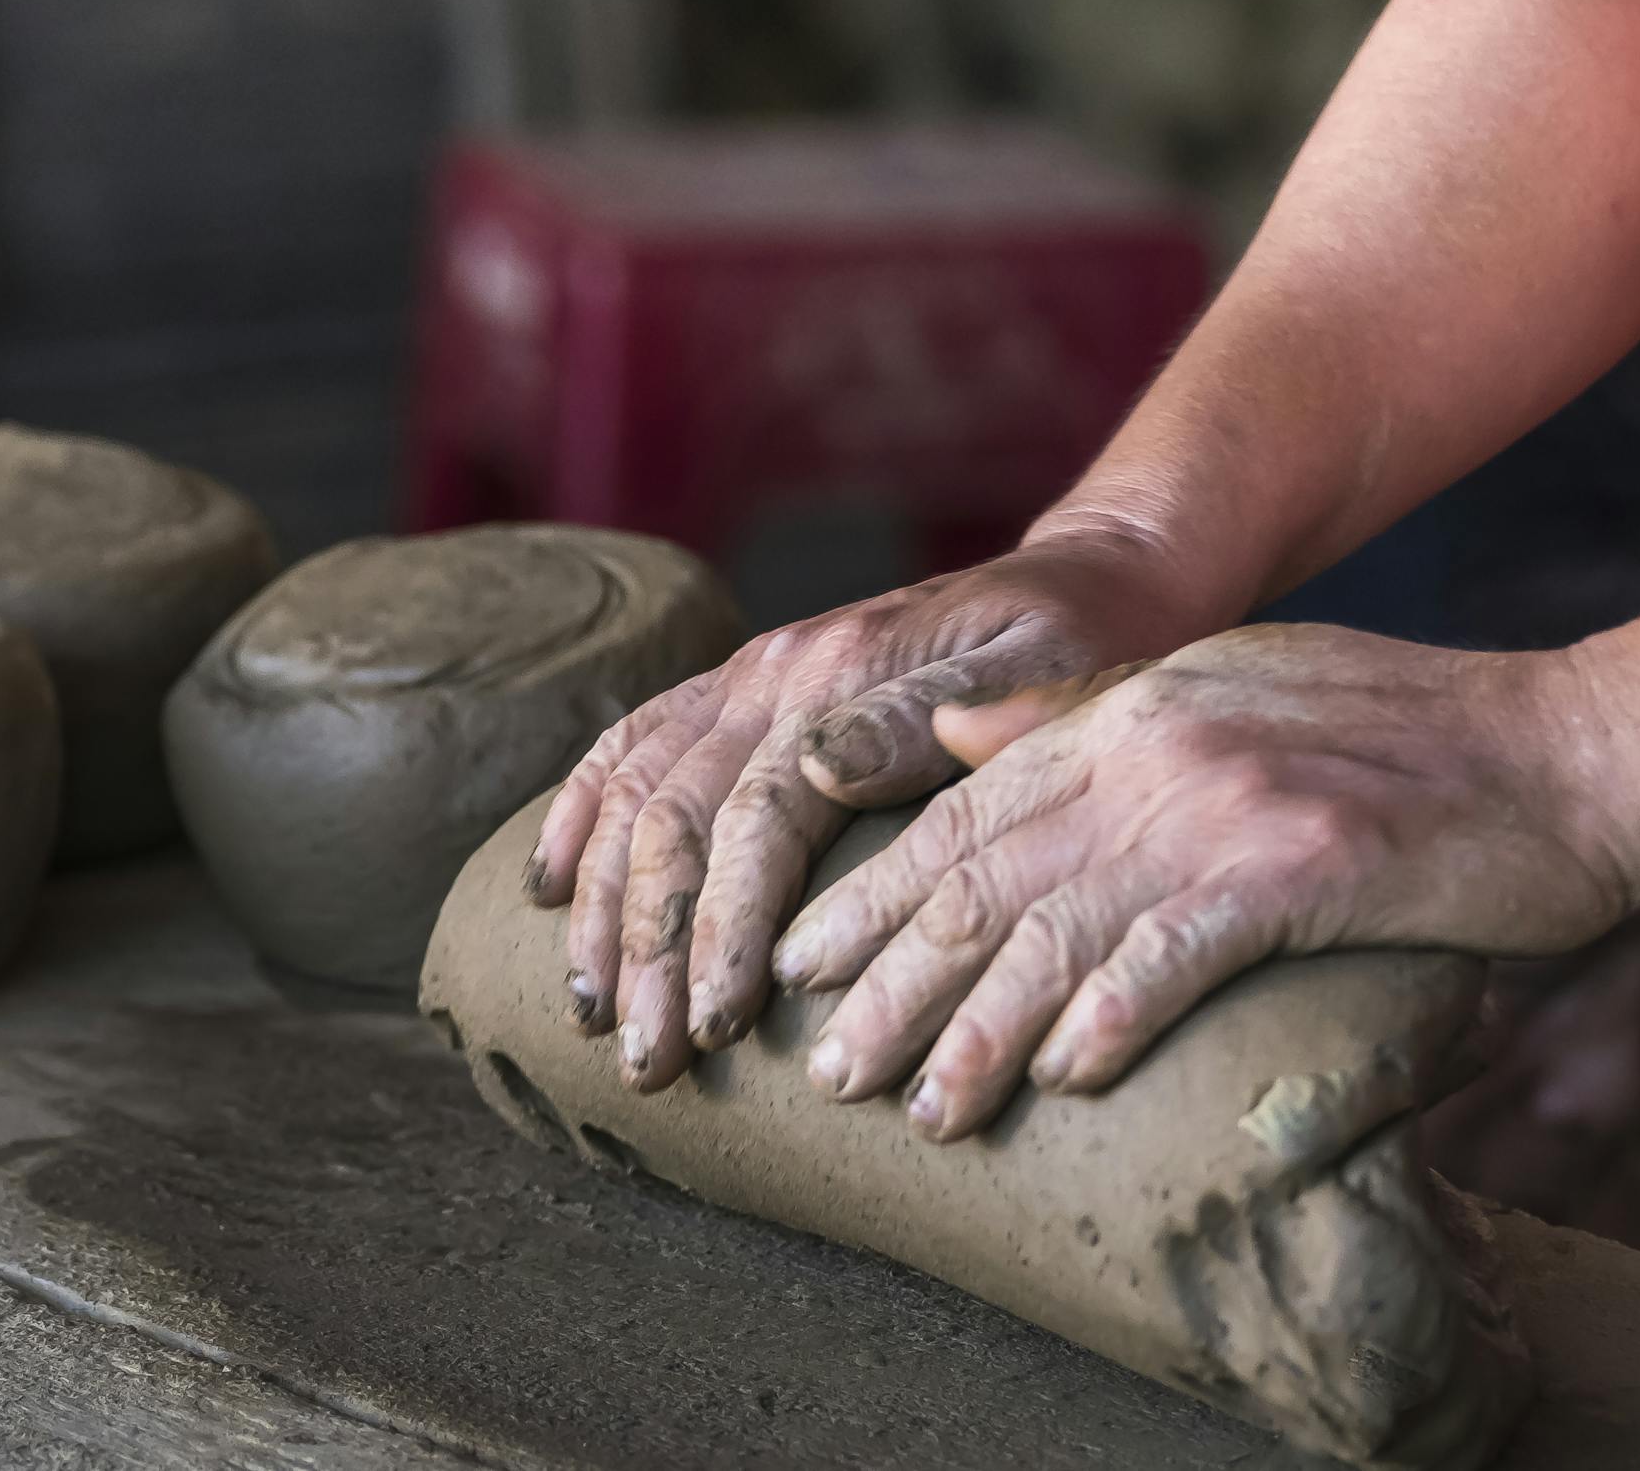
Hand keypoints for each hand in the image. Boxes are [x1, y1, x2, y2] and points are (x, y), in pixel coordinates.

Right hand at [521, 528, 1196, 1093]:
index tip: (716, 1030)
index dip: (725, 929)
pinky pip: (628, 744)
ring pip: (635, 792)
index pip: (756, 818)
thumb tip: (817, 769)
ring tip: (593, 1015)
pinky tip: (549, 891)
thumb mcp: (1050, 672)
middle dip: (650, 949)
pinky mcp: (735, 685)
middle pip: (677, 819)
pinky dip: (578, 817)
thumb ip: (933, 718)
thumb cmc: (1089, 647)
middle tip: (646, 1061)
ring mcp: (744, 673)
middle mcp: (774, 669)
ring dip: (603, 910)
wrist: (1090, 577)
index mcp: (842, 675)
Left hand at [779, 623, 1639, 1140]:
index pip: (958, 814)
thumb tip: (949, 735)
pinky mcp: (1298, 864)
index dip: (870, 898)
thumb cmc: (1390, 733)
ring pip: (1053, 929)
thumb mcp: (1215, 689)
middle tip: (826, 1069)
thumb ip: (1079, 714)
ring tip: (924, 1110)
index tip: (800, 969)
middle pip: (980, 879)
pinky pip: (1173, 952)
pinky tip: (1062, 1078)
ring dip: (979, 1032)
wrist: (1560, 749)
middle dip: (890, 982)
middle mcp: (1148, 749)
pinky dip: (1109, 1017)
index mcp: (1119, 711)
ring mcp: (1219, 804)